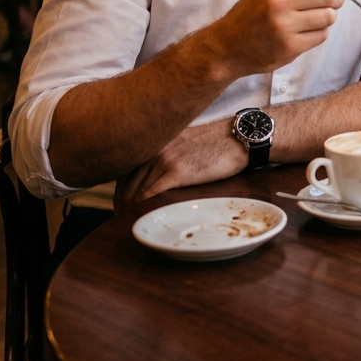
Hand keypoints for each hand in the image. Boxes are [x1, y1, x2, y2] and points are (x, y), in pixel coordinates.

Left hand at [116, 119, 246, 208]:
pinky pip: (150, 195)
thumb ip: (168, 154)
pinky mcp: (177, 170)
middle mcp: (156, 147)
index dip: (121, 192)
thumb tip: (157, 177)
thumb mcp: (186, 142)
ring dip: (131, 211)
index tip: (122, 207)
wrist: (240, 137)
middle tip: (126, 220)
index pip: (125, 169)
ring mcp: (165, 158)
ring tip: (134, 224)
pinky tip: (144, 218)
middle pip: (126, 183)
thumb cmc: (218, 142)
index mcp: (156, 141)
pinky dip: (143, 209)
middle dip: (123, 205)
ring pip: (136, 191)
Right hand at [207, 0, 346, 79]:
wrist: (227, 46)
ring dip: (329, 16)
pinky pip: (322, 35)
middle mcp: (278, 2)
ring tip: (316, 16)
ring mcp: (284, 26)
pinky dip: (319, 32)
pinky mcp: (290, 47)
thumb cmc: (251, 12)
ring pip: (328, 16)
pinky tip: (306, 31)